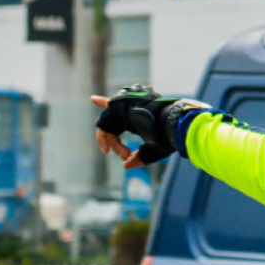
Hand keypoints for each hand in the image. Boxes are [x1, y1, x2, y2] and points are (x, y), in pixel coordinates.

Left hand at [92, 85, 207, 168]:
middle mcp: (129, 106)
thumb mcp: (153, 150)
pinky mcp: (117, 107)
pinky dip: (103, 140)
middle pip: (113, 125)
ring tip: (126, 154)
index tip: (93, 98)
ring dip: (116, 145)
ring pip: (110, 128)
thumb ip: (139, 157)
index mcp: (138, 113)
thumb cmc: (168, 137)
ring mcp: (123, 105)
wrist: (171, 124)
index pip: (117, 108)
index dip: (104, 103)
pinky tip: (106, 150)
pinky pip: (104, 127)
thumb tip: (125, 165)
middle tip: (126, 156)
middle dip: (116, 144)